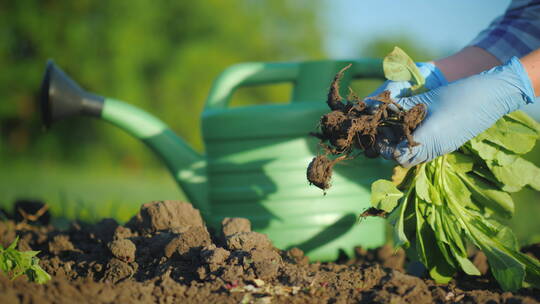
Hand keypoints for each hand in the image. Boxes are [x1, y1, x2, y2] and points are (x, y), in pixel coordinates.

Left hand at [377, 57, 535, 166]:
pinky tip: (411, 126)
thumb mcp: (426, 99)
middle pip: (404, 160)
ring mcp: (443, 148)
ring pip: (415, 157)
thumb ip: (402, 106)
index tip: (378, 132)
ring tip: (395, 127)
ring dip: (402, 146)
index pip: (398, 156)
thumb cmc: (459, 94)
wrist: (493, 96)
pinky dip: (414, 143)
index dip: (385, 147)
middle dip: (390, 148)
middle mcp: (435, 149)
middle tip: (384, 129)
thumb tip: (379, 107)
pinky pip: (425, 151)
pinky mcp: (448, 145)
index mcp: (429, 139)